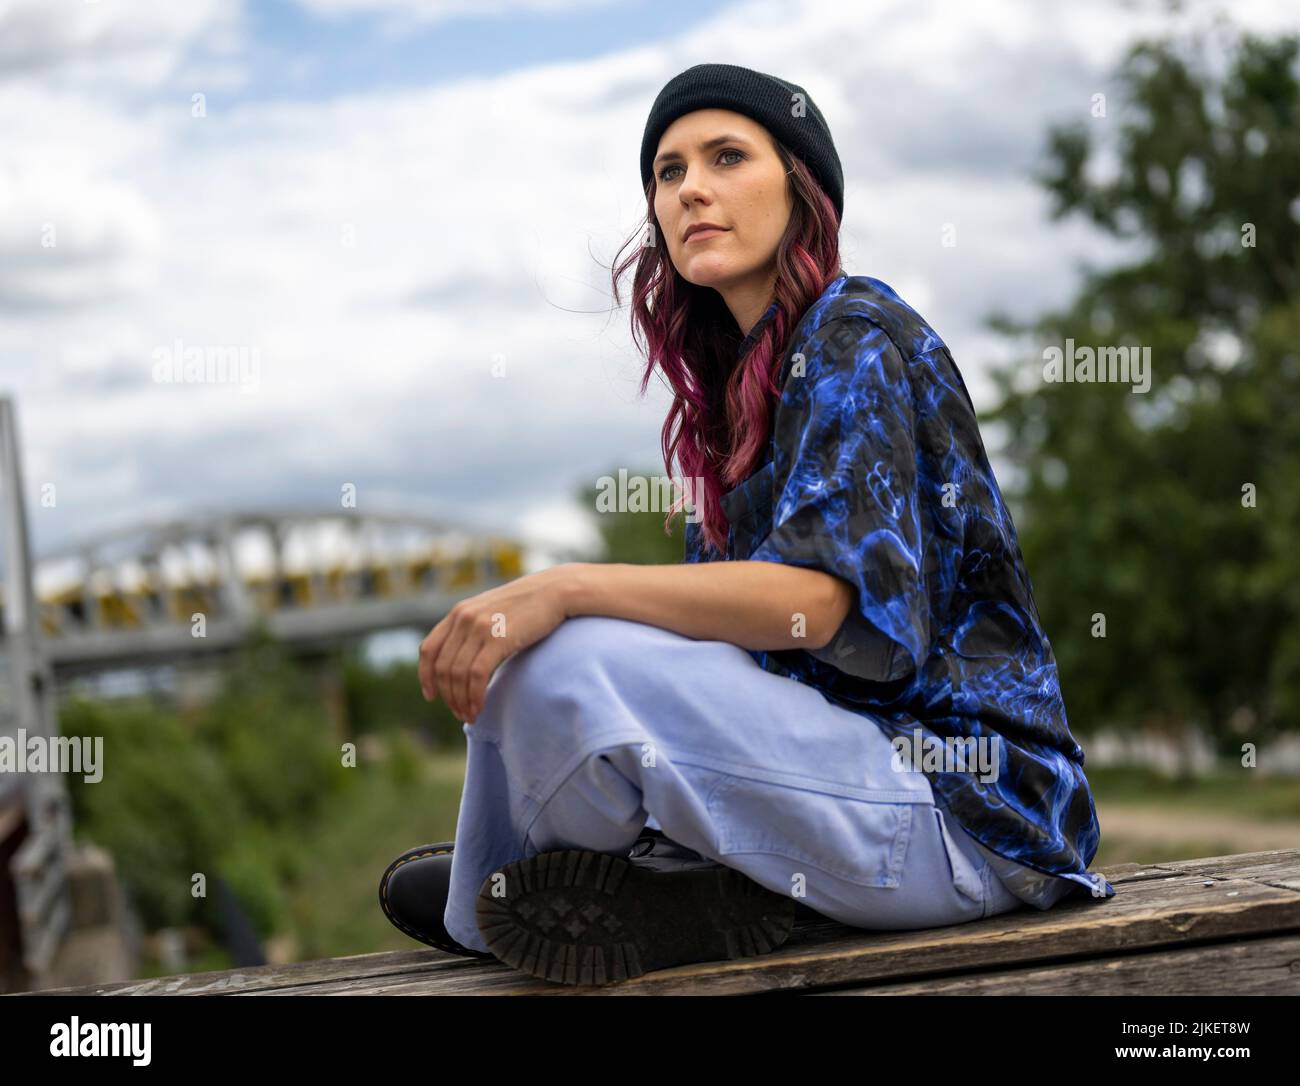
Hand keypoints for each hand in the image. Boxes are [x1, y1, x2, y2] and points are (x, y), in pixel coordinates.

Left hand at [418, 564, 578, 723]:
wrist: (554, 591)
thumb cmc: (528, 605)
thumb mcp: (492, 611)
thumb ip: (474, 628)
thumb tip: (466, 658)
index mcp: (458, 613)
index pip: (428, 649)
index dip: (425, 676)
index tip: (431, 696)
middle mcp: (463, 619)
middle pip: (443, 668)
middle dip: (448, 696)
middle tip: (459, 713)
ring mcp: (479, 628)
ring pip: (457, 675)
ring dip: (460, 701)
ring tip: (470, 716)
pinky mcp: (497, 639)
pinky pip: (476, 676)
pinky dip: (474, 697)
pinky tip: (479, 707)